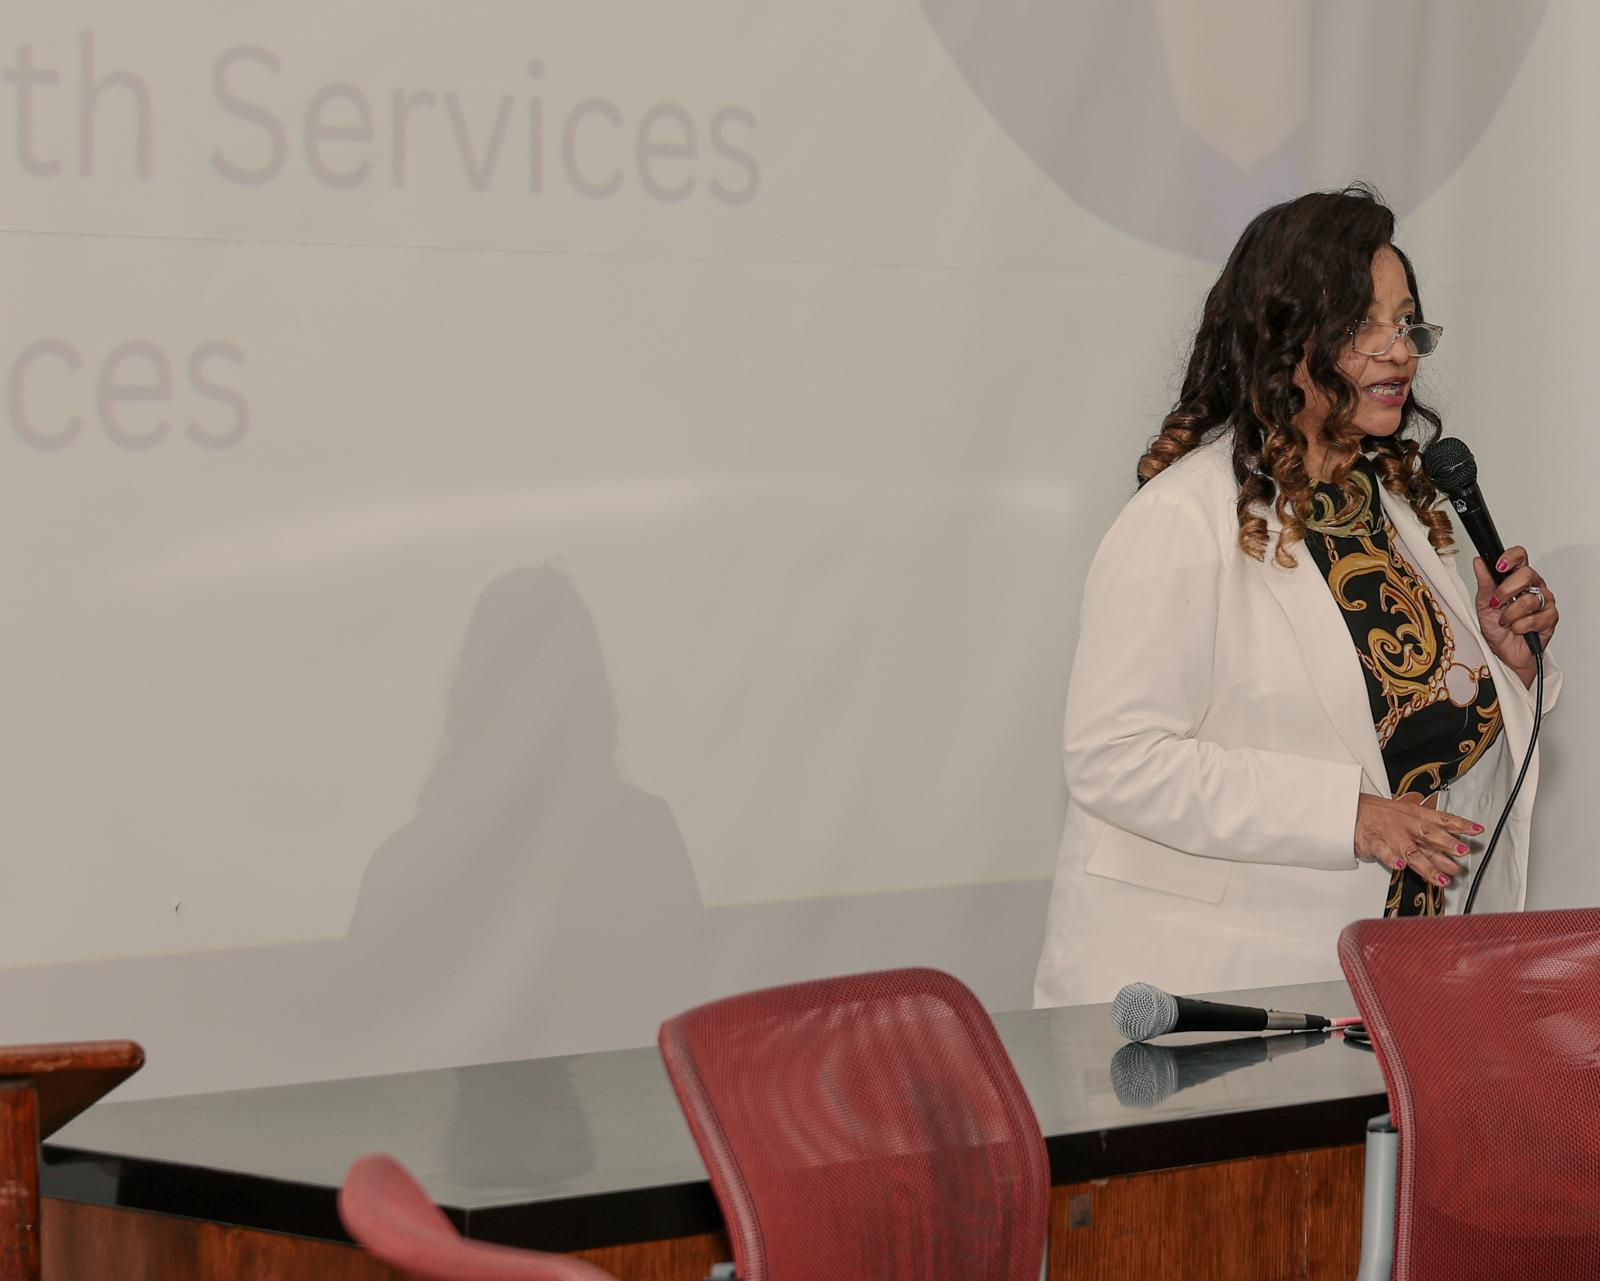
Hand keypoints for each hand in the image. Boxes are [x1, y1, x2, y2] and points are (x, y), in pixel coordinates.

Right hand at [1354, 794, 1481, 888]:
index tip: (1477, 830)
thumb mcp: (1409, 816)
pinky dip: (1392, 859)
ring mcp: (1390, 835)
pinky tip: (1401, 866)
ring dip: (1427, 864)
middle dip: (1446, 843)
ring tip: (1442, 878)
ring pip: (1410, 850)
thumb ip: (1432, 833)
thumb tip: (1457, 848)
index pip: (1441, 819)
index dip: (1459, 824)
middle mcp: (1406, 826)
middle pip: (1428, 834)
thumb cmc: (1384, 815)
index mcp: (1416, 816)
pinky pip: (1383, 852)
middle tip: (1462, 852)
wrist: (1352, 811)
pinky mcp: (1373, 844)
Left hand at [1473, 547, 1556, 685]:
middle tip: (1496, 603)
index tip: (1499, 566)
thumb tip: (1479, 562)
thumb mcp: (1483, 603)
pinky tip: (1516, 629)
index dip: (1512, 557)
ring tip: (1505, 622)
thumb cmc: (1495, 626)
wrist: (1504, 651)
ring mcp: (1544, 601)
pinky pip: (1535, 618)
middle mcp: (1533, 586)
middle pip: (1527, 574)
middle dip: (1506, 590)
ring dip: (1510, 614)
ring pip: (1529, 599)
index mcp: (1517, 578)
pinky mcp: (1551, 618)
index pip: (1521, 557)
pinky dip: (1520, 627)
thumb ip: (1484, 582)